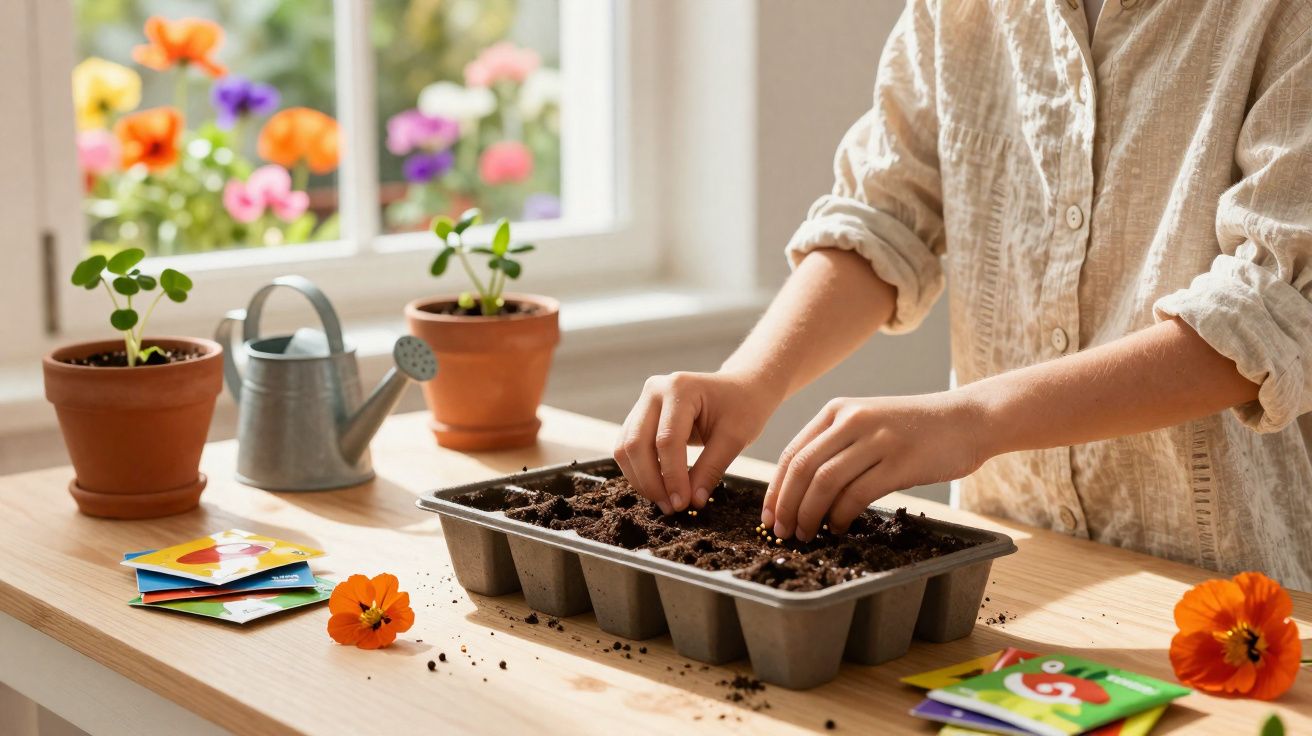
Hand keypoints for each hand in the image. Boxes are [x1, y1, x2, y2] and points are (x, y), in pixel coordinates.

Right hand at [614, 371, 781, 514]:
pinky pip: (629, 447)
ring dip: (641, 479)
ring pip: (626, 448)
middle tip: (671, 508)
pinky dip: (639, 471)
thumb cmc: (742, 408)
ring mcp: (644, 401)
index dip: (672, 476)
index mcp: (680, 389)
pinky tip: (659, 488)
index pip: (667, 440)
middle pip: (637, 443)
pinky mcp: (640, 415)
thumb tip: (692, 502)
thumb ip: (711, 469)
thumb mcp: (735, 438)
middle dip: (651, 481)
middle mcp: (655, 391)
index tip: (683, 504)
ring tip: (665, 502)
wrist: (740, 388)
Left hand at [762, 392, 986, 540]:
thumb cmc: (915, 430)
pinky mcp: (900, 461)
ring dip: (809, 514)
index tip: (769, 518)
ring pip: (825, 482)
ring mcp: (877, 438)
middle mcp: (852, 419)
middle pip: (803, 469)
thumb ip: (836, 447)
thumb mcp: (868, 423)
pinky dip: (841, 516)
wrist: (968, 419)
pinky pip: (857, 493)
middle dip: (786, 506)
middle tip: (782, 533)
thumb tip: (800, 492)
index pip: (793, 454)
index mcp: (837, 410)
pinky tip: (838, 529)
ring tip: (807, 534)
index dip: (776, 490)